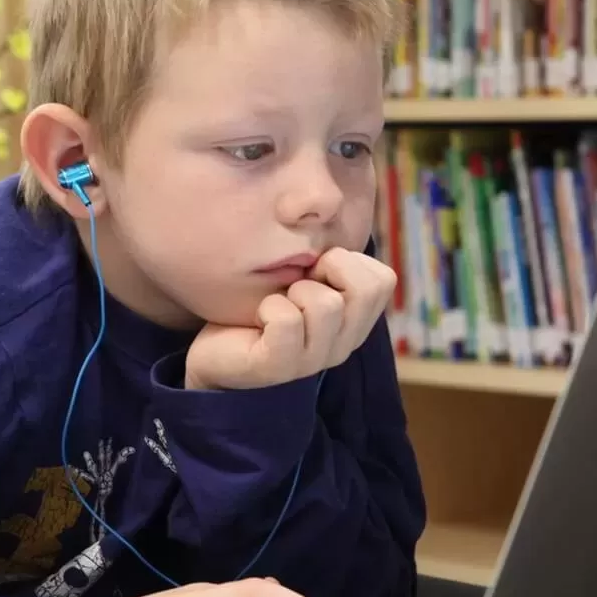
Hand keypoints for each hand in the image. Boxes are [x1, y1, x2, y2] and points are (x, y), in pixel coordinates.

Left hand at [185, 247, 395, 390]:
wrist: (213, 351)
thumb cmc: (261, 306)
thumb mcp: (304, 277)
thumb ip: (329, 262)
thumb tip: (334, 228)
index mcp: (354, 323)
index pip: (384, 279)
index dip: (348, 261)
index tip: (316, 271)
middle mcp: (342, 345)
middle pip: (365, 290)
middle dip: (327, 270)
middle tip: (297, 283)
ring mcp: (313, 360)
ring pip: (327, 305)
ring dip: (294, 291)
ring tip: (277, 303)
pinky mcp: (278, 368)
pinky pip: (286, 321)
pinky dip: (267, 308)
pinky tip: (258, 319)